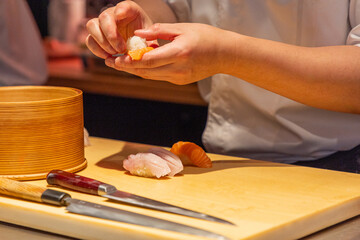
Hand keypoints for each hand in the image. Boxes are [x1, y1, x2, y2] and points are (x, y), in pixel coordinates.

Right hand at [85, 1, 153, 57]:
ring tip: (114, 53)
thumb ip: (149, 41)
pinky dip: (97, 50)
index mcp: (130, 11)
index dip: (121, 9)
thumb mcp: (152, 38)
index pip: (124, 6)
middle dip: (111, 34)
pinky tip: (108, 57)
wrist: (138, 45)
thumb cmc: (146, 39)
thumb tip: (141, 45)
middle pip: (104, 17)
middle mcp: (113, 14)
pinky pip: (89, 40)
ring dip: (102, 42)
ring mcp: (102, 24)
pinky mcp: (96, 36)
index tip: (120, 14)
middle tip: (121, 49)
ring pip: (92, 26)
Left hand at [104, 23, 228, 84]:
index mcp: (179, 53)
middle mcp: (178, 69)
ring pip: (150, 76)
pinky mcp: (180, 81)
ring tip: (120, 64)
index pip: (147, 61)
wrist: (225, 54)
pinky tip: (139, 64)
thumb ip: (159, 31)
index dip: (129, 61)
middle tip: (110, 62)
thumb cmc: (206, 37)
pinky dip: (147, 71)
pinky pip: (159, 77)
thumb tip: (139, 34)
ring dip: (135, 71)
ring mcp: (179, 78)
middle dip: (126, 68)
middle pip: (145, 72)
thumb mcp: (183, 28)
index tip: (115, 59)